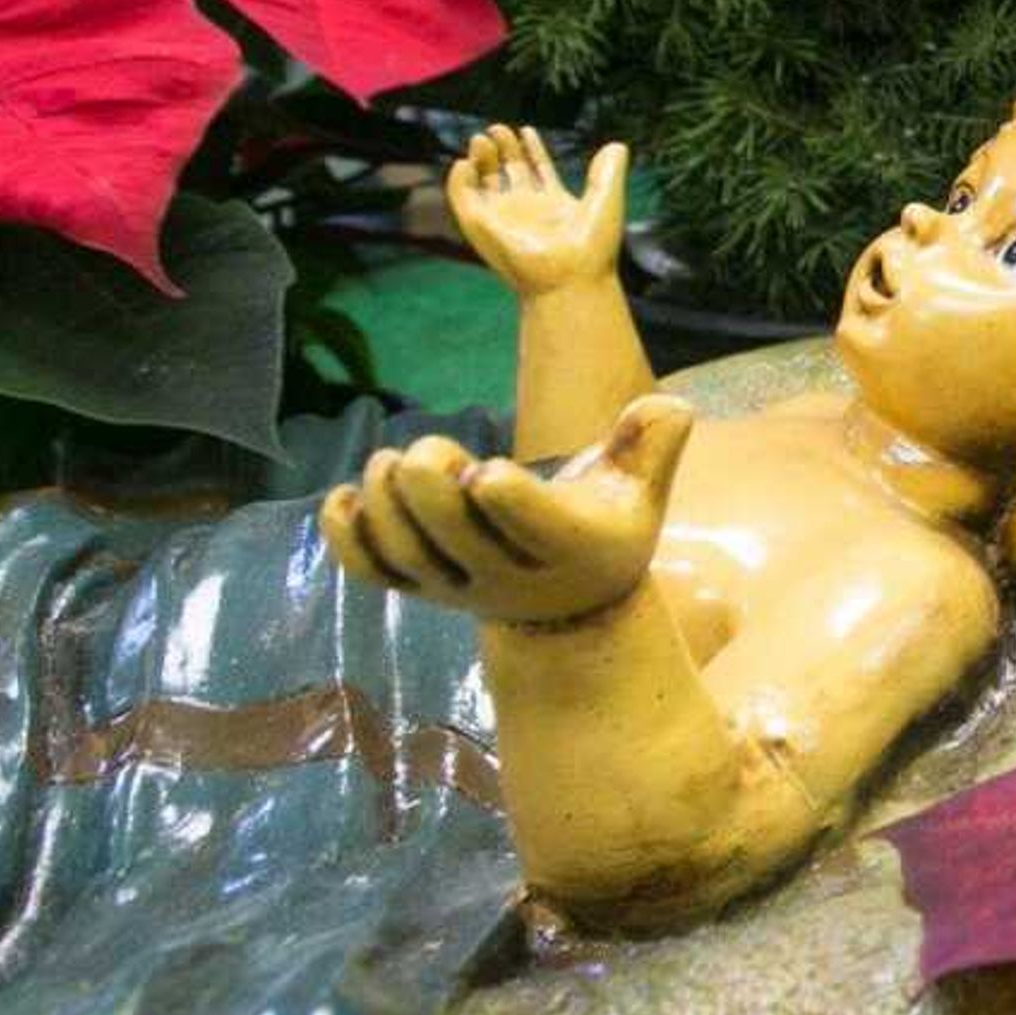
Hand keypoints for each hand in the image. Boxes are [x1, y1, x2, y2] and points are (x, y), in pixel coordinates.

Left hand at [321, 398, 693, 625]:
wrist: (569, 610)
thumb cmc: (605, 527)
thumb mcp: (640, 490)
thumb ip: (654, 443)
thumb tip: (673, 404)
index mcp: (570, 546)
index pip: (531, 527)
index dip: (501, 498)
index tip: (485, 467)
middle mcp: (508, 576)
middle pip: (453, 537)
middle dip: (430, 485)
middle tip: (431, 449)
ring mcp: (456, 588)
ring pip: (406, 555)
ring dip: (384, 503)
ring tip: (387, 462)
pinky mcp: (419, 590)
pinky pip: (371, 571)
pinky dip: (345, 537)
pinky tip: (342, 496)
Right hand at [449, 125, 627, 297]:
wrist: (572, 278)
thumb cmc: (592, 248)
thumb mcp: (605, 201)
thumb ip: (607, 172)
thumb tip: (618, 145)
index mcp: (554, 205)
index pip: (537, 170)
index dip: (531, 149)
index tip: (526, 130)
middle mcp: (527, 211)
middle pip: (509, 172)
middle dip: (503, 149)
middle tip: (498, 129)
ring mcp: (504, 218)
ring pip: (485, 182)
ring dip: (480, 159)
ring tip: (482, 139)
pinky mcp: (483, 227)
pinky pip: (463, 200)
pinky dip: (458, 180)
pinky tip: (465, 163)